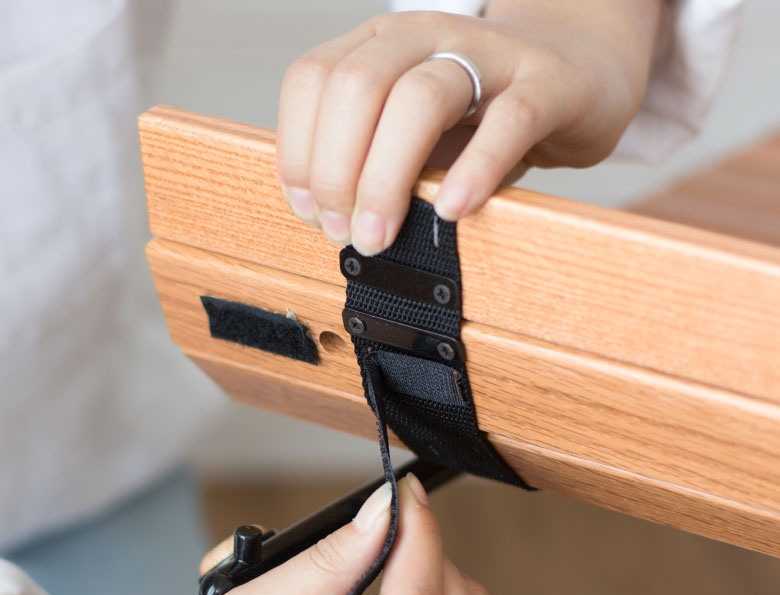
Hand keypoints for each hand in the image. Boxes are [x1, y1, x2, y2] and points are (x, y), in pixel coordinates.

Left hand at [276, 0, 662, 255]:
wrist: (581, 72)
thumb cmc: (485, 114)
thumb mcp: (415, 133)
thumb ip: (375, 161)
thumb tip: (331, 220)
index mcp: (383, 45)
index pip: (314, 80)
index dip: (300, 151)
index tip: (310, 212)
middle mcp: (427, 36)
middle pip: (358, 88)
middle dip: (337, 171)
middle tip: (345, 232)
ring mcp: (490, 54)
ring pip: (422, 98)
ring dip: (387, 178)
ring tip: (381, 234)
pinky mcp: (547, 84)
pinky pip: (509, 120)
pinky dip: (476, 168)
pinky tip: (454, 209)